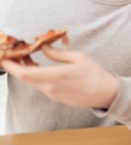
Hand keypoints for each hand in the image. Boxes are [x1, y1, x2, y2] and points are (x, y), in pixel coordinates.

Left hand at [1, 45, 117, 108]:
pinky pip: (41, 85)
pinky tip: (40, 67)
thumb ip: (57, 53)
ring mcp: (52, 94)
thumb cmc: (95, 74)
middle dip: (16, 64)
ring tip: (28, 56)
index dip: (10, 66)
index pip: (24, 73)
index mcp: (55, 76)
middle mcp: (50, 87)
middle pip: (25, 77)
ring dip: (27, 69)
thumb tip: (43, 47)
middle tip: (14, 52)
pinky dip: (36, 75)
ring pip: (33, 81)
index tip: (4, 57)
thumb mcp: (78, 58)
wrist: (105, 93)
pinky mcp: (56, 97)